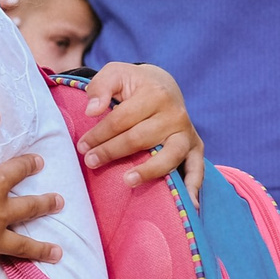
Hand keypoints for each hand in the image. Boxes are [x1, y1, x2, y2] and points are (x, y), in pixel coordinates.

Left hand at [77, 62, 206, 197]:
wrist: (163, 85)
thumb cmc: (134, 83)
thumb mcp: (115, 73)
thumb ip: (100, 87)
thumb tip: (92, 111)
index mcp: (154, 94)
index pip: (121, 119)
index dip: (99, 134)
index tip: (82, 146)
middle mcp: (174, 114)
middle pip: (140, 138)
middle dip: (112, 152)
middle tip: (91, 161)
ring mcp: (186, 133)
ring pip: (169, 156)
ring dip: (148, 171)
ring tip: (127, 181)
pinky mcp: (195, 147)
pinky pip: (197, 169)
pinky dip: (194, 187)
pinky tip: (188, 205)